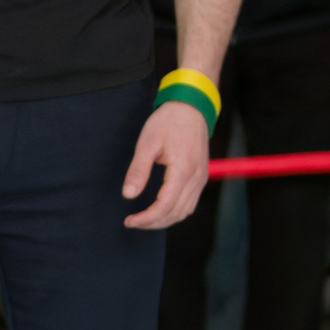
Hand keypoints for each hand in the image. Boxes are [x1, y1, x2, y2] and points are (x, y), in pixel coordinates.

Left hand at [121, 98, 209, 229]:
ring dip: (164, 220)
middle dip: (153, 223)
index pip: (165, 206)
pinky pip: (190, 203)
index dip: (146, 218)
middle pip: (175, 213)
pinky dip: (175, 212)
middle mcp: (196, 178)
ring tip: (145, 219)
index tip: (130, 221)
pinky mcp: (201, 176)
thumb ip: (139, 170)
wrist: (191, 107)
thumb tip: (128, 194)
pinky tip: (161, 210)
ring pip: (184, 211)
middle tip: (133, 222)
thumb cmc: (168, 121)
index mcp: (183, 170)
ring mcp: (201, 178)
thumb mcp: (148, 142)